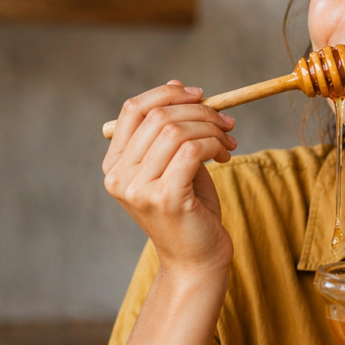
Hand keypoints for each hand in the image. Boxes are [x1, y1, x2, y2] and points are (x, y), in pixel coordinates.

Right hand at [102, 80, 237, 278]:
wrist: (197, 259)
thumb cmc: (190, 211)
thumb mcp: (177, 164)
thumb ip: (172, 130)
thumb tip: (177, 85)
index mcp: (115, 165)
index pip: (133, 110)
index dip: (167, 94)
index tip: (199, 95)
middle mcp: (118, 176)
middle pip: (158, 117)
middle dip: (200, 111)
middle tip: (226, 121)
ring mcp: (138, 188)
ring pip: (176, 131)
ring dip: (211, 129)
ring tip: (228, 141)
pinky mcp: (164, 198)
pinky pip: (191, 151)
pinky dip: (213, 145)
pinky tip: (226, 156)